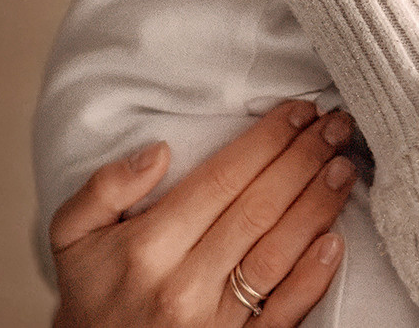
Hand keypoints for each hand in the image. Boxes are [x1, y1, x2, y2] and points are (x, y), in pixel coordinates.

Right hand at [50, 99, 358, 326]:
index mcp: (146, 247)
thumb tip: (157, 152)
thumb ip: (104, 187)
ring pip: (278, 254)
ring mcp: (213, 323)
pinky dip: (313, 278)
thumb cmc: (92, 297)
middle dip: (303, 159)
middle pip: (258, 208)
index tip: (298, 112)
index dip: (267, 140)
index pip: (223, 178)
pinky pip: (283, 314)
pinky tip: (336, 241)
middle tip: (336, 126)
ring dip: (318, 205)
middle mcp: (183, 284)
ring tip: (345, 166)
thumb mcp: (73, 237)